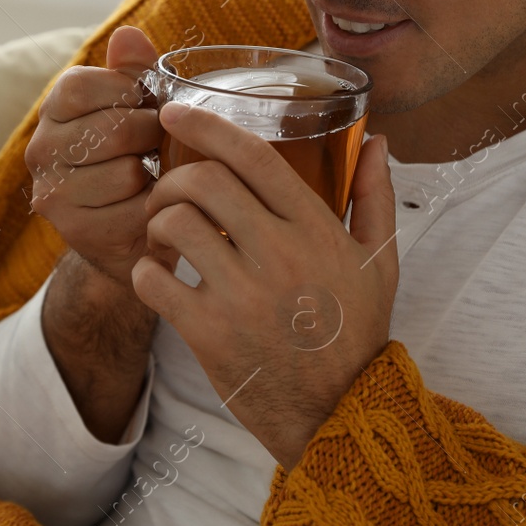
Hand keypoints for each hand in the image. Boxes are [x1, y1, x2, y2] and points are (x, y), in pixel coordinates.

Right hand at [25, 25, 162, 286]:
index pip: (80, 86)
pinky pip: (133, 211)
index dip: (127, 92)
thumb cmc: (138, 154)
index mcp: (53, 109)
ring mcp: (53, 193)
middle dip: (151, 136)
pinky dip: (155, 208)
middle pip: (112, 129)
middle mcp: (40, 150)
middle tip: (160, 145)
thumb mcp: (138, 105)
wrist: (132, 229)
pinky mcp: (75, 231)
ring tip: (156, 176)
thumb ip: (133, 69)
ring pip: (125, 172)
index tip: (144, 105)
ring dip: (155, 175)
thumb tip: (128, 34)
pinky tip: (154, 205)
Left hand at [130, 101, 398, 469]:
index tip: (173, 112)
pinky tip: (158, 277)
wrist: (342, 413)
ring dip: (156, 221)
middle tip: (168, 192)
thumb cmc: (356, 331)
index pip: (253, 156)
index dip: (206, 124)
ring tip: (163, 235)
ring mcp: (243, 295)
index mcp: (316, 229)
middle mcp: (280, 254)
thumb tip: (376, 140)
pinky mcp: (210, 334)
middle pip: (204, 181)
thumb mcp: (381, 262)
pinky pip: (154, 280)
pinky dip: (145, 272)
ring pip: (174, 224)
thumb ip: (374, 197)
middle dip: (173, 176)